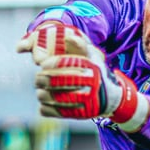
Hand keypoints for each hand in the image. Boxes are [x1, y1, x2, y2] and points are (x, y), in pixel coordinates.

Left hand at [19, 22, 149, 128]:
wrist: (112, 98)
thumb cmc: (98, 74)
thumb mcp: (94, 58)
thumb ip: (81, 46)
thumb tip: (69, 35)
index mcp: (88, 68)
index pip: (62, 63)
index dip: (49, 64)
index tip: (42, 64)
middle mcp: (86, 83)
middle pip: (53, 81)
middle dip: (41, 79)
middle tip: (37, 79)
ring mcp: (82, 101)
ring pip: (51, 97)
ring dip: (42, 95)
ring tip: (40, 92)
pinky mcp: (78, 115)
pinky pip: (54, 112)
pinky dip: (46, 109)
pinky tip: (44, 105)